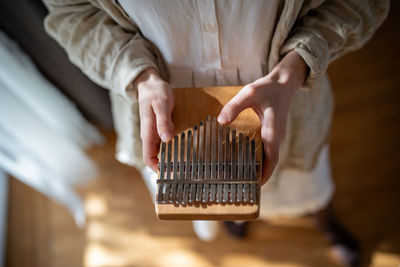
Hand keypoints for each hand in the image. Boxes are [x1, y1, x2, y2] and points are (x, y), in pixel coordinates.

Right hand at [136, 68, 174, 170]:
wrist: (150, 83)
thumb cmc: (155, 92)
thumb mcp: (161, 105)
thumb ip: (163, 122)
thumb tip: (167, 139)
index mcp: (148, 132)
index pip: (147, 157)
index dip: (156, 168)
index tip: (169, 174)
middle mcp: (150, 135)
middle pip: (154, 157)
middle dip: (165, 166)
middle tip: (182, 172)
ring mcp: (155, 132)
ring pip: (160, 151)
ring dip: (169, 158)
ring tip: (186, 164)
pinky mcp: (160, 128)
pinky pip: (165, 142)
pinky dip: (172, 148)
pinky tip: (183, 148)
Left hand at [217, 50, 307, 183]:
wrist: (284, 83)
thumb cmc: (268, 88)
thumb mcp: (249, 93)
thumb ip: (234, 106)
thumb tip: (221, 121)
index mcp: (273, 131)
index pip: (272, 159)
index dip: (265, 174)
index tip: (255, 187)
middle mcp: (276, 137)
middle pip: (269, 162)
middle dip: (258, 175)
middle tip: (241, 185)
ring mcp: (275, 136)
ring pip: (267, 157)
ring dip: (257, 167)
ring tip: (240, 176)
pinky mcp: (271, 133)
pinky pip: (265, 150)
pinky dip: (257, 157)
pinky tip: (242, 158)